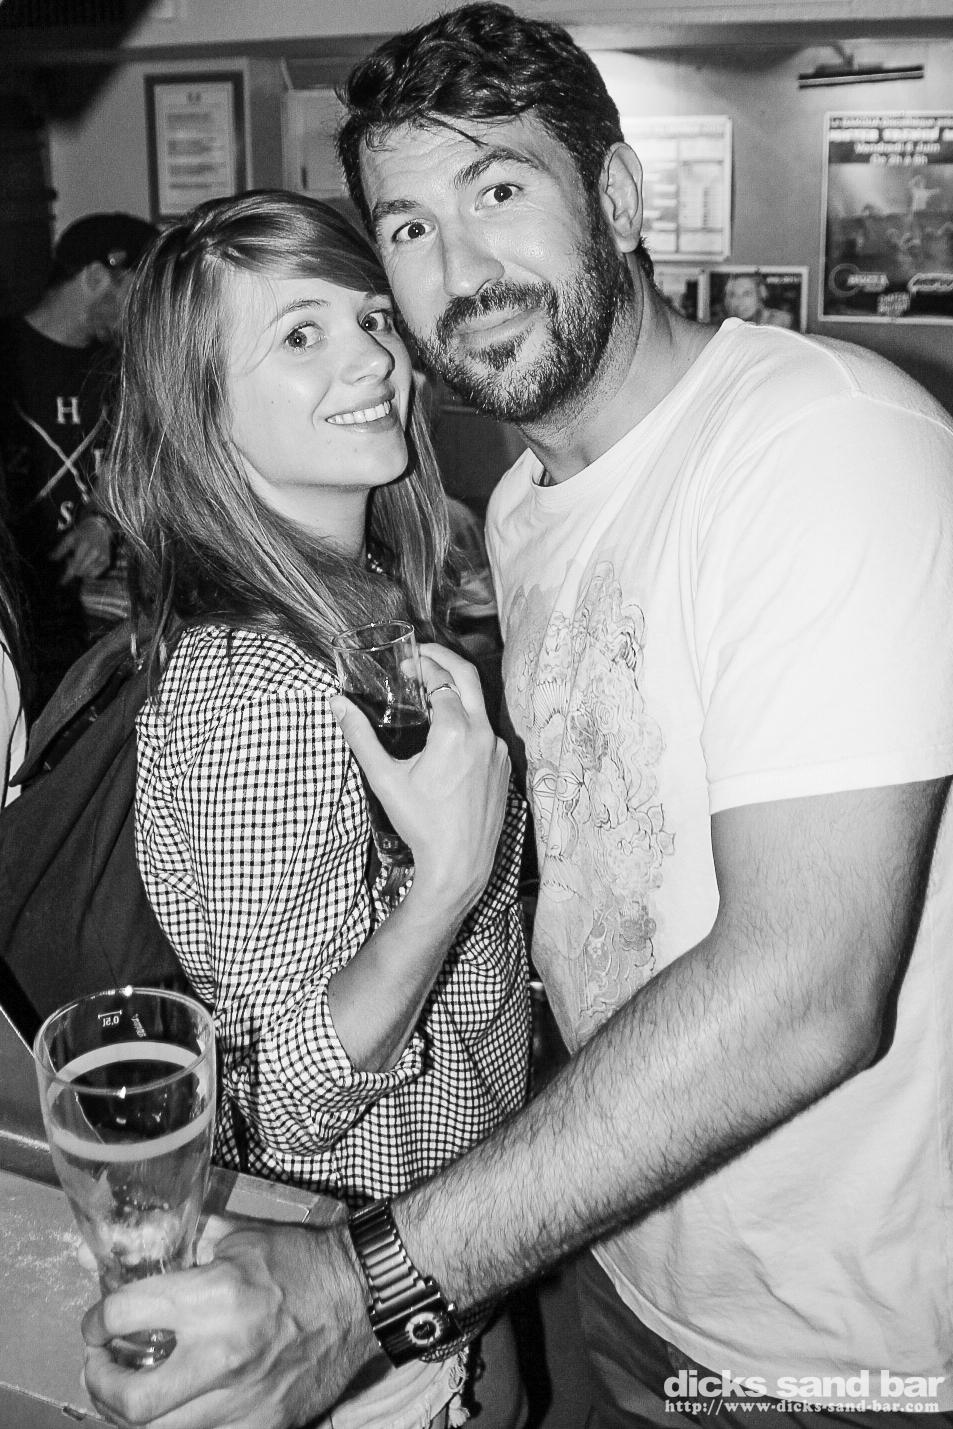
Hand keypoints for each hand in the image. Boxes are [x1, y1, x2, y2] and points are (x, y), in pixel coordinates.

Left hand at [52, 516, 111, 581]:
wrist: (100, 528)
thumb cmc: (82, 532)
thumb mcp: (69, 537)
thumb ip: (60, 549)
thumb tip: (51, 559)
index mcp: (84, 545)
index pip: (74, 566)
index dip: (67, 576)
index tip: (61, 583)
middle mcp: (95, 552)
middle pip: (79, 571)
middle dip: (72, 569)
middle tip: (69, 559)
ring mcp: (102, 557)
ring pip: (86, 574)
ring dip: (79, 571)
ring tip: (78, 560)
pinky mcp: (107, 562)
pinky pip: (94, 575)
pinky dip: (88, 572)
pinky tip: (86, 564)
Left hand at [82, 1219, 378, 1428]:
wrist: (362, 1293)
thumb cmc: (301, 1260)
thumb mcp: (240, 1237)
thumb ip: (191, 1248)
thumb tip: (145, 1255)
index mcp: (213, 1297)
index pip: (124, 1317)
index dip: (96, 1322)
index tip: (96, 1326)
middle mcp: (222, 1354)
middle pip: (131, 1400)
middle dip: (100, 1386)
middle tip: (100, 1369)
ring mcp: (244, 1400)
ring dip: (135, 1414)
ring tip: (134, 1392)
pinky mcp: (264, 1424)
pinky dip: (183, 1424)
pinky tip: (180, 1404)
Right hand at [331, 643, 510, 914]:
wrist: (459, 864)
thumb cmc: (422, 824)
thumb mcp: (384, 778)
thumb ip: (360, 736)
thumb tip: (337, 703)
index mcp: (455, 731)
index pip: (441, 680)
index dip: (422, 665)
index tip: (405, 664)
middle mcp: (483, 735)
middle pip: (469, 678)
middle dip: (444, 660)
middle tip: (422, 655)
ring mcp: (497, 750)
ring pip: (479, 705)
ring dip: (456, 692)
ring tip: (429, 694)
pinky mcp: (503, 766)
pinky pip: (486, 730)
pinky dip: (467, 718)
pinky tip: (446, 732)